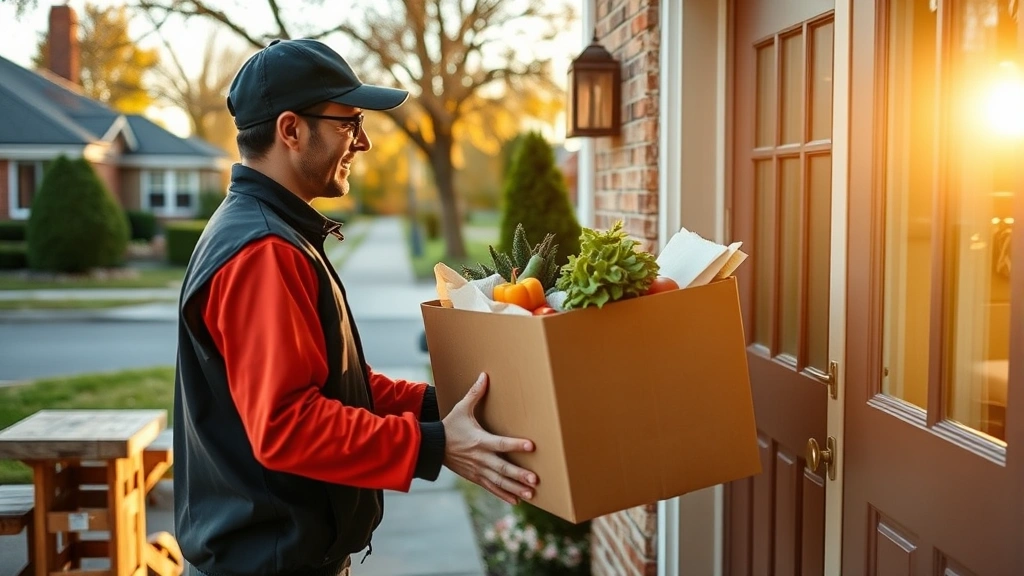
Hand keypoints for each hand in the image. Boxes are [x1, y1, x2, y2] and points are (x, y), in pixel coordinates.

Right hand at [442, 373, 538, 504]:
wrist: (432, 447)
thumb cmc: (450, 426)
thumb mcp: (461, 409)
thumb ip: (475, 394)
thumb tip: (484, 375)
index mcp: (480, 441)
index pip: (501, 443)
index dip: (516, 444)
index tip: (531, 446)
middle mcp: (481, 458)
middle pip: (503, 467)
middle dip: (519, 474)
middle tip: (535, 479)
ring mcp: (478, 470)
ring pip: (499, 481)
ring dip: (515, 487)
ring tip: (532, 493)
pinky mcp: (475, 477)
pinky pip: (491, 487)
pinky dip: (503, 494)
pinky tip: (516, 500)